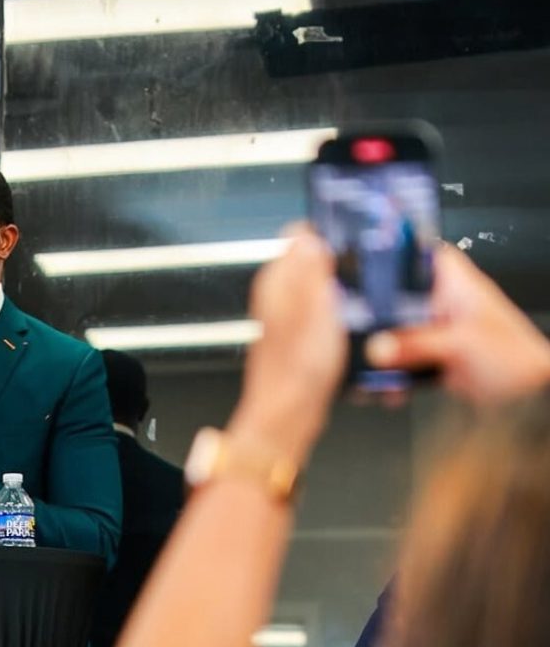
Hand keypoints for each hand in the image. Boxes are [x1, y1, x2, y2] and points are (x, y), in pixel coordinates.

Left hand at [228, 225, 345, 462]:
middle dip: (344, 264)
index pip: (302, 234)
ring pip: (325, 287)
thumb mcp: (314, 309)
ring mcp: (290, 315)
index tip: (357, 242)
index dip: (331, 233)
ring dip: (345, 293)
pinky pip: (327, 314)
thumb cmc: (296, 370)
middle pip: (318, 260)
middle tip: (368, 276)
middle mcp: (280, 294)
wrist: (288, 413)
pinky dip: (342, 318)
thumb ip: (311, 269)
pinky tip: (353, 329)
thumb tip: (309, 233)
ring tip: (364, 304)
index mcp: (278, 280)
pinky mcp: (301, 336)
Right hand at [365, 243, 549, 404]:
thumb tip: (377, 347)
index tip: (353, 279)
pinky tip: (382, 386)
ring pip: (387, 330)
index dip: (378, 264)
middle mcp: (435, 298)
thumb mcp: (462, 343)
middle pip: (388, 298)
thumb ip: (416, 344)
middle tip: (353, 333)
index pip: (406, 255)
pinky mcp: (424, 353)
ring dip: (376, 351)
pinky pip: (395, 357)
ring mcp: (427, 327)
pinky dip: (387, 372)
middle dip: (370, 320)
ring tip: (367, 369)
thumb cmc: (516, 356)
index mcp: (449, 279)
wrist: (529, 397)